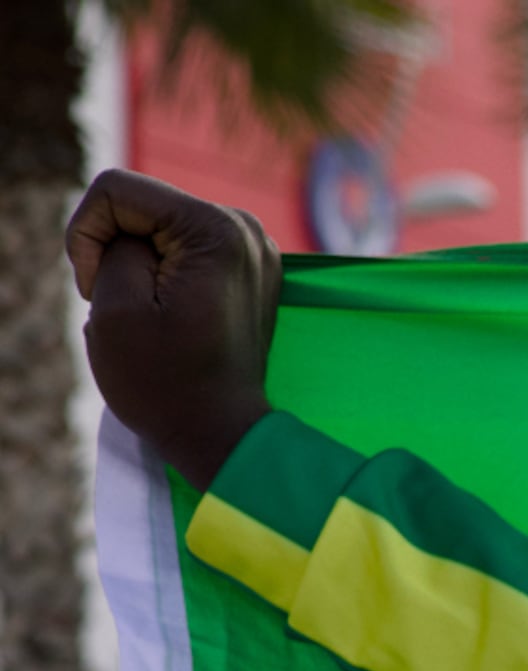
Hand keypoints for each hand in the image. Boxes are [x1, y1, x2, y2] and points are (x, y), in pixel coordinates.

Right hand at [67, 170, 282, 490]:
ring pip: (155, 228)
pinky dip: (160, 276)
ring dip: (135, 266)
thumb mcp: (112, 304)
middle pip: (139, 205)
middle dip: (113, 250)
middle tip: (126, 308)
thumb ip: (112, 242)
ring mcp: (253, 249)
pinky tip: (168, 316)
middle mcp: (245, 228)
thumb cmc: (163, 381)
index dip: (87, 236)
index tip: (98, 290)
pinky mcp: (248, 269)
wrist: (220, 436)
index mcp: (217, 229)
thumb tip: (130, 227)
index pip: (115, 190)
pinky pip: (180, 250)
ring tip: (150, 316)